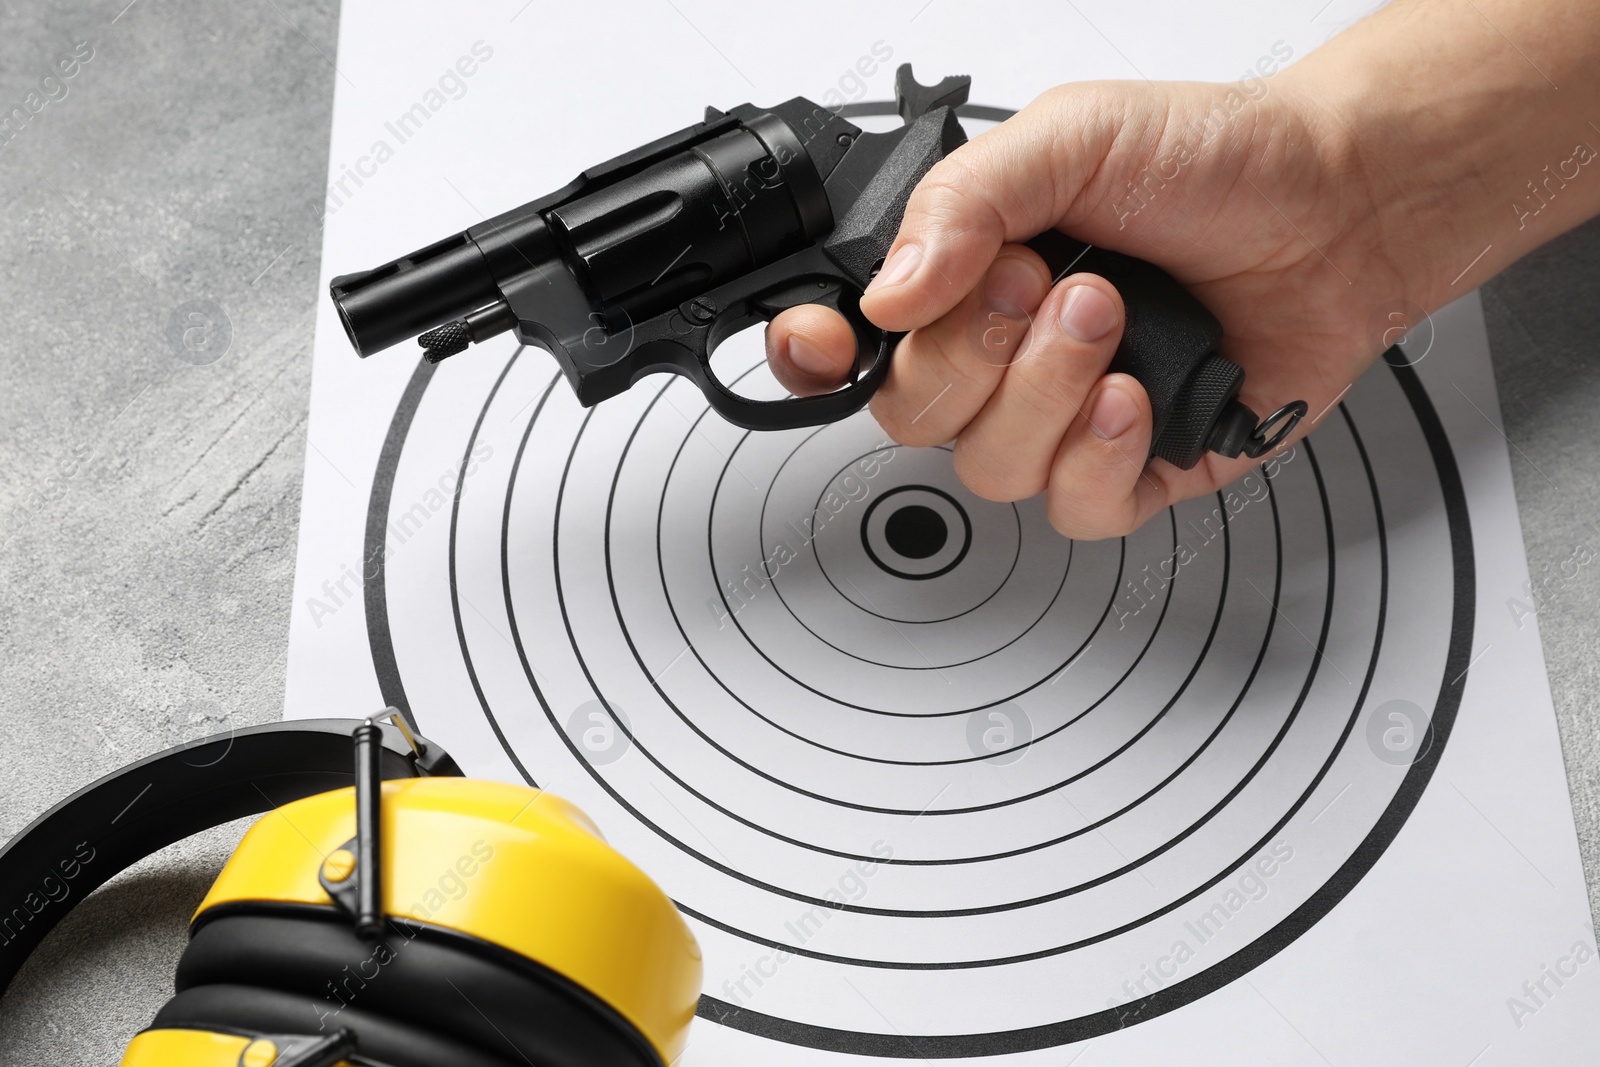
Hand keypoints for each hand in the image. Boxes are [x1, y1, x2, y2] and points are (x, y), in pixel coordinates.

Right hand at [765, 74, 1388, 538]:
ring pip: (990, 469)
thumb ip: (962, 201)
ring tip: (1115, 319)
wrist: (1341, 209)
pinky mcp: (1127, 472)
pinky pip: (1073, 510)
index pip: (845, 344)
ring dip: (1049, 394)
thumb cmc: (1215, 162)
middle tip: (1047, 283)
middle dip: (975, 354)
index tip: (835, 340)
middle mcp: (999, 355)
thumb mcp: (1071, 137)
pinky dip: (1102, 455)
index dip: (816, 357)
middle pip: (911, 414)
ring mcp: (1060, 420)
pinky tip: (1140, 396)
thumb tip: (889, 293)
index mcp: (962, 275)